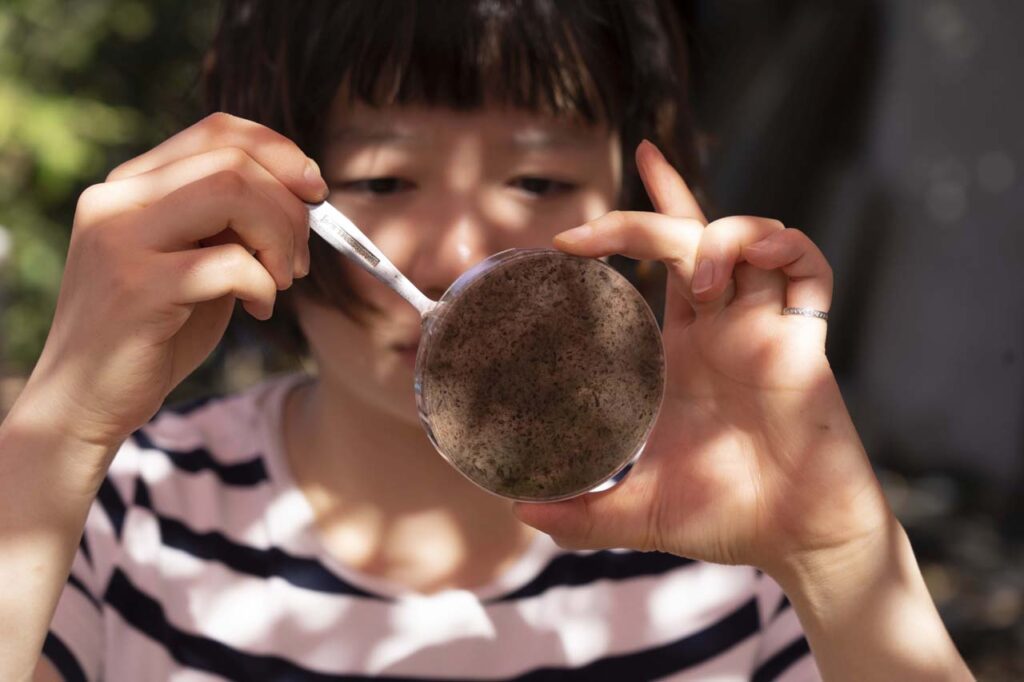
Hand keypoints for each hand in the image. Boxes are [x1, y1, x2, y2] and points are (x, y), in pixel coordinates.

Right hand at [25, 113, 325, 448]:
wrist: (85, 401)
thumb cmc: (151, 333)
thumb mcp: (192, 263)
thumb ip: (227, 224)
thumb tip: (299, 193)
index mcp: (130, 186)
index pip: (216, 131)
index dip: (279, 152)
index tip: (315, 190)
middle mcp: (116, 200)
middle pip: (233, 160)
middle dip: (290, 207)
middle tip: (302, 259)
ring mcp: (120, 240)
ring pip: (232, 193)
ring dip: (281, 238)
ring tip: (283, 279)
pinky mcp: (137, 288)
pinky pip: (230, 263)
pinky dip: (264, 285)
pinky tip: (258, 309)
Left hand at [515, 141, 890, 576]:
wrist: (795, 542)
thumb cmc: (725, 519)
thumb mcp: (635, 511)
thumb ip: (579, 514)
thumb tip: (517, 511)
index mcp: (684, 350)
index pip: (662, 263)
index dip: (635, 220)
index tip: (573, 224)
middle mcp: (724, 327)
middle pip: (696, 233)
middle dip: (657, 207)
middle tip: (589, 234)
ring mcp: (764, 329)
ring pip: (754, 236)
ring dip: (722, 236)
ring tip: (701, 281)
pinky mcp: (804, 343)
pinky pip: (810, 272)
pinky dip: (787, 250)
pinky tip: (759, 261)